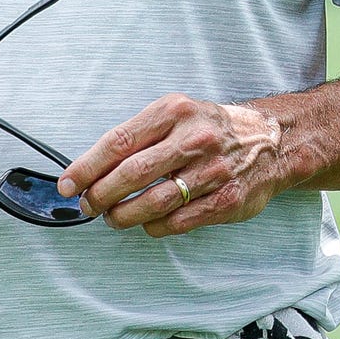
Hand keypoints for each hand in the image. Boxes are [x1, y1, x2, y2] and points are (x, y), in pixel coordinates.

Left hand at [58, 94, 286, 237]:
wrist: (271, 141)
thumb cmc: (212, 129)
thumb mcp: (177, 114)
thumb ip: (139, 136)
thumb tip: (91, 168)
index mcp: (174, 112)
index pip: (118, 142)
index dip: (87, 167)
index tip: (69, 184)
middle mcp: (193, 139)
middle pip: (131, 174)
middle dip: (100, 195)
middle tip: (88, 205)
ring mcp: (211, 171)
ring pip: (152, 203)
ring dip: (123, 215)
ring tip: (113, 217)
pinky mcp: (225, 200)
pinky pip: (177, 222)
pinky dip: (153, 227)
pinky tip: (147, 223)